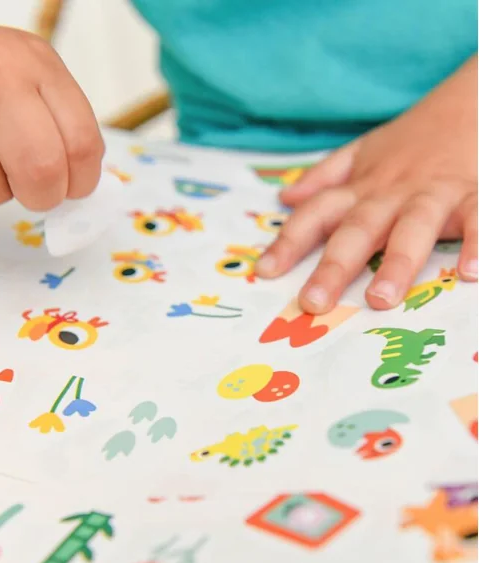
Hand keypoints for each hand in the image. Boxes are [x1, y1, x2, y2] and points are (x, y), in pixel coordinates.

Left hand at [256, 56, 477, 313]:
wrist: (471, 100)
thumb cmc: (410, 141)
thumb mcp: (361, 153)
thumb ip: (323, 178)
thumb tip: (284, 199)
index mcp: (360, 188)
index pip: (315, 214)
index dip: (288, 241)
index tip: (264, 271)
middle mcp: (390, 193)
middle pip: (357, 230)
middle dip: (333, 266)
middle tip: (313, 303)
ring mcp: (432, 193)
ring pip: (410, 228)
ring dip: (395, 263)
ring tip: (379, 298)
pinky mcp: (475, 192)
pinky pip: (478, 217)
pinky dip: (478, 242)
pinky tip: (471, 273)